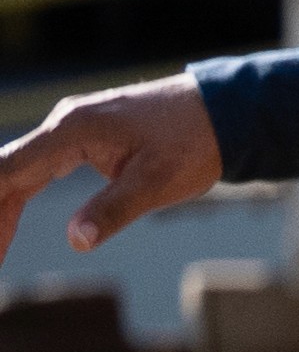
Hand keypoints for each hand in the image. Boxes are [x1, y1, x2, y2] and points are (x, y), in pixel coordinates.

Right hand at [0, 79, 222, 255]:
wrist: (224, 111)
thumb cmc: (194, 142)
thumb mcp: (158, 181)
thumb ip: (115, 209)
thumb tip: (77, 240)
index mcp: (71, 131)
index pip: (9, 171)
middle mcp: (63, 124)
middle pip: (7, 171)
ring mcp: (72, 128)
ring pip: (21, 169)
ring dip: (4, 206)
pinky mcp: (84, 137)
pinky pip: (40, 166)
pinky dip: (22, 193)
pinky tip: (11, 218)